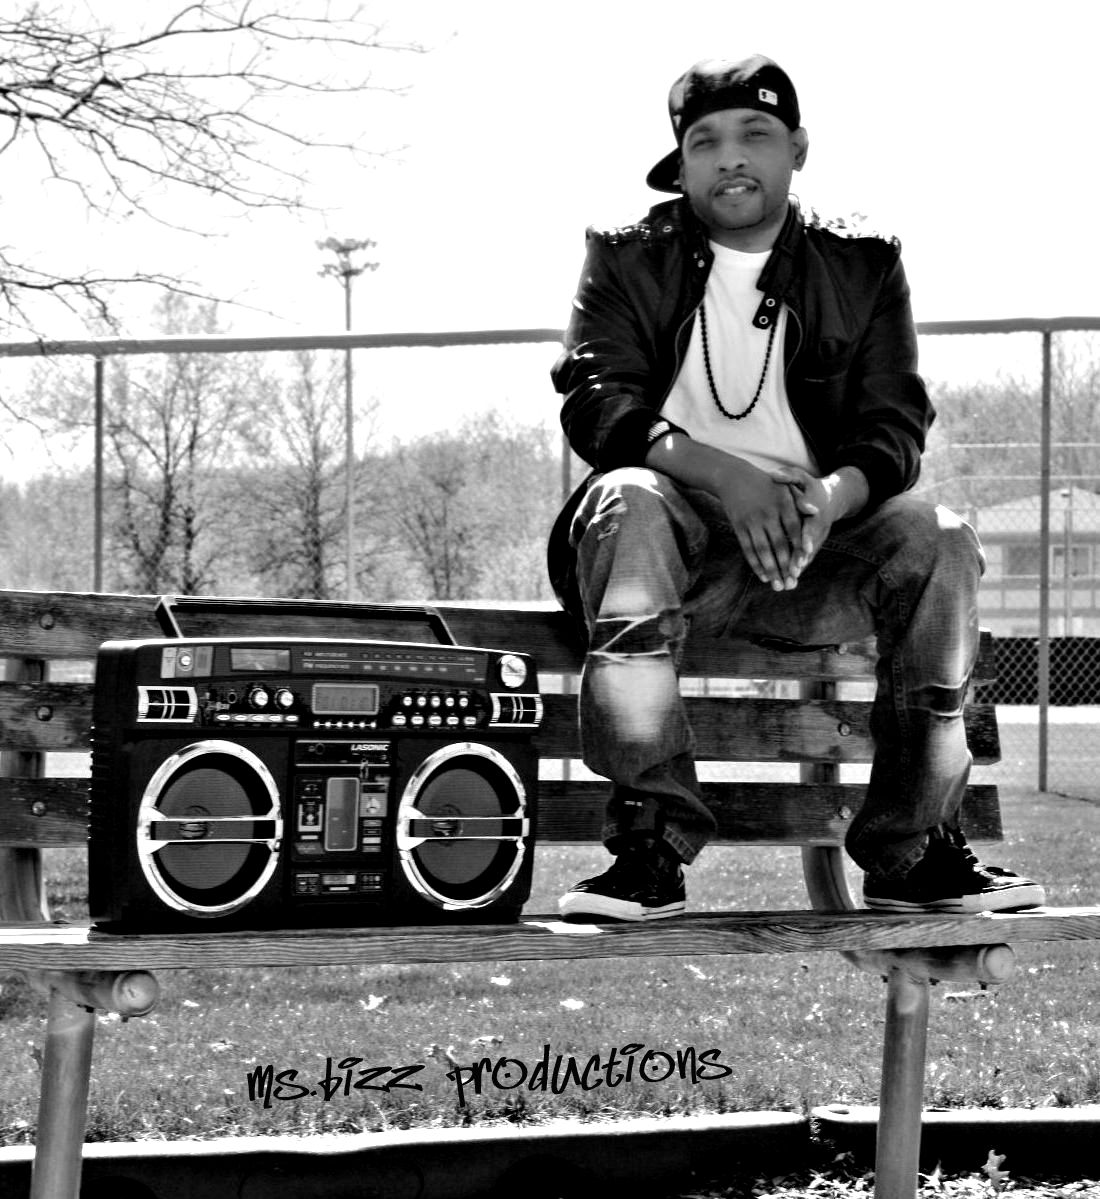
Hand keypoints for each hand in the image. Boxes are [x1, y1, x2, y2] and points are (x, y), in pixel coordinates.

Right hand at [713, 458, 805, 590]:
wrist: (733, 476)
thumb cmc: (765, 484)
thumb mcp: (784, 487)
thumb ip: (800, 500)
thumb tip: (814, 511)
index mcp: (782, 503)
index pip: (794, 529)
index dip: (800, 547)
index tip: (804, 564)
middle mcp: (767, 513)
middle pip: (779, 544)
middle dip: (785, 566)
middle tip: (792, 583)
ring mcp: (751, 520)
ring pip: (762, 550)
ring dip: (771, 570)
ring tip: (778, 586)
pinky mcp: (738, 526)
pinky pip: (747, 548)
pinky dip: (755, 564)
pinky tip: (763, 576)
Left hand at [769, 466, 869, 581]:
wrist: (830, 498)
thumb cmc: (809, 487)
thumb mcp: (801, 478)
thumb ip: (789, 476)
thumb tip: (773, 474)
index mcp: (815, 509)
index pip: (812, 524)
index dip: (809, 536)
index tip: (804, 547)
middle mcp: (818, 525)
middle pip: (811, 544)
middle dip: (803, 558)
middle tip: (795, 571)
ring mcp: (817, 537)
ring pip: (807, 555)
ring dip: (799, 569)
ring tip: (790, 582)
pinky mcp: (813, 545)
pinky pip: (805, 558)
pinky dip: (797, 569)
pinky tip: (789, 581)